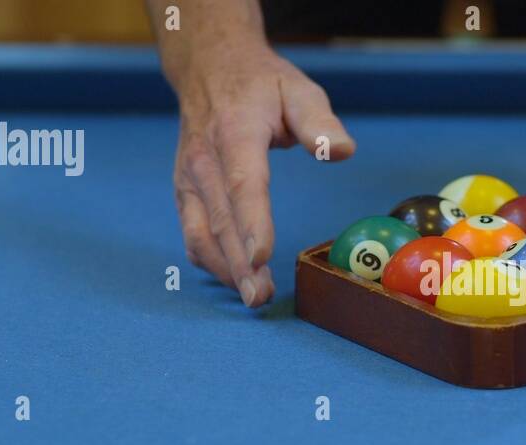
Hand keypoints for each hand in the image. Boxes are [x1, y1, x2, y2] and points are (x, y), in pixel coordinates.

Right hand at [172, 42, 354, 306]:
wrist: (208, 66)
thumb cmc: (261, 83)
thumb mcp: (298, 89)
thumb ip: (319, 122)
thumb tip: (341, 151)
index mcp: (235, 135)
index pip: (243, 185)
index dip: (252, 224)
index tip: (262, 257)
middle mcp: (205, 161)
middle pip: (222, 221)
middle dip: (240, 265)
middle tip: (262, 298)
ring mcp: (189, 179)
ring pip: (201, 234)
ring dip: (225, 270)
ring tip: (253, 297)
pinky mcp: (184, 192)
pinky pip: (193, 233)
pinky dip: (210, 261)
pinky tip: (234, 279)